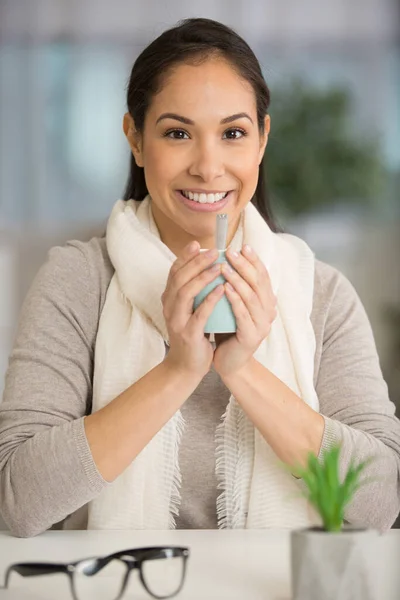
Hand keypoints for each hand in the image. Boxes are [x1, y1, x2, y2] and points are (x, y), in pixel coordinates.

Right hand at [162, 241, 223, 380]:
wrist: (185, 366)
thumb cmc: (193, 334)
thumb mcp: (190, 310)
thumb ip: (194, 292)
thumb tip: (208, 267)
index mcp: (169, 299)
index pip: (174, 272)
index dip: (185, 257)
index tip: (198, 244)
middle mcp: (169, 307)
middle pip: (179, 278)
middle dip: (196, 262)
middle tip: (214, 251)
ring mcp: (177, 320)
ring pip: (185, 292)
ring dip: (202, 277)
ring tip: (219, 266)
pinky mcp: (188, 334)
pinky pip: (199, 313)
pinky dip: (210, 299)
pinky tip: (222, 289)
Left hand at [213, 244, 276, 377]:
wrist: (229, 362)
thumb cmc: (228, 330)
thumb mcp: (232, 305)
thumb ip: (234, 286)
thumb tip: (225, 259)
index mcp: (266, 302)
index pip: (262, 276)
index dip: (254, 260)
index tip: (242, 245)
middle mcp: (269, 311)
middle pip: (258, 283)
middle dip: (244, 265)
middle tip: (230, 252)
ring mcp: (262, 324)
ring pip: (251, 296)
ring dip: (238, 279)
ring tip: (224, 266)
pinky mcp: (252, 336)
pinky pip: (243, 314)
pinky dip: (234, 299)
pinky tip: (224, 288)